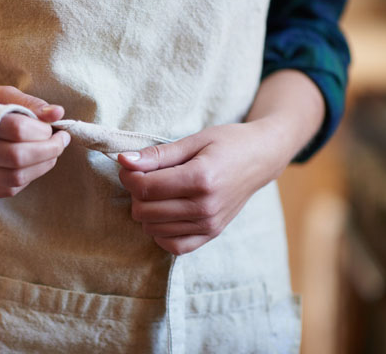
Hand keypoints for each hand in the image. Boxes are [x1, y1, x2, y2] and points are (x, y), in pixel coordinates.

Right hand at [0, 85, 69, 196]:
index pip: (17, 129)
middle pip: (17, 157)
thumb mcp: (3, 94)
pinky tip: (33, 165)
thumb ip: (30, 103)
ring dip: (42, 167)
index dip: (43, 131)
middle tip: (61, 142)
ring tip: (51, 153)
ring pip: (14, 178)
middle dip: (49, 151)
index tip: (55, 128)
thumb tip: (58, 113)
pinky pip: (7, 190)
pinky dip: (27, 179)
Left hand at [117, 120, 288, 254]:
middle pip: (145, 211)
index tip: (129, 166)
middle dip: (136, 193)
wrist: (261, 158)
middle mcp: (205, 206)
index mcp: (200, 178)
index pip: (146, 188)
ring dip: (147, 211)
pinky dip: (161, 232)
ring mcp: (209, 224)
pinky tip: (164, 213)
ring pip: (153, 229)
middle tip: (145, 177)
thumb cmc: (228, 143)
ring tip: (157, 192)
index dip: (128, 176)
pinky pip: (174, 246)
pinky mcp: (212, 234)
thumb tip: (124, 161)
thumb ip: (158, 154)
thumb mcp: (194, 140)